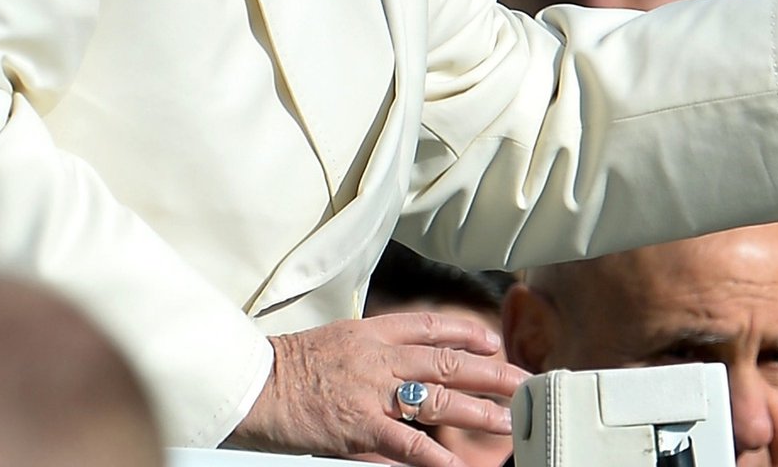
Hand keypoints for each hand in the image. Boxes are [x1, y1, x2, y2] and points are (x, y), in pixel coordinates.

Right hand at [230, 312, 528, 466]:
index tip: (492, 340)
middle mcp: (380, 357)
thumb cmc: (287, 367)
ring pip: (439, 399)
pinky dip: (436, 456)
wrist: (253, 385)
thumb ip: (372, 351)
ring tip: (510, 421)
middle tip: (523, 381)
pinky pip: (407, 443)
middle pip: (448, 361)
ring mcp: (373, 392)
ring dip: (479, 412)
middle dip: (491, 373)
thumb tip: (404, 366)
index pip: (429, 325)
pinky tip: (460, 466)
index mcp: (371, 332)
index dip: (466, 331)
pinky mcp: (360, 427)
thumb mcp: (335, 341)